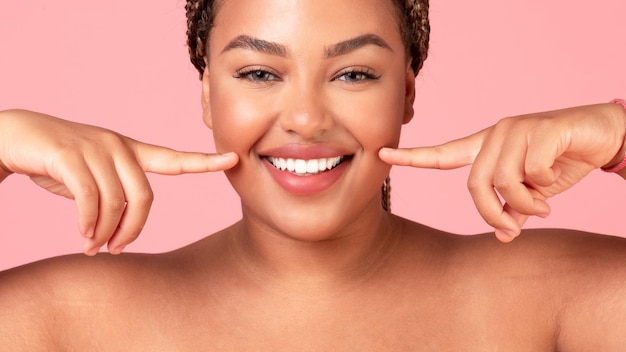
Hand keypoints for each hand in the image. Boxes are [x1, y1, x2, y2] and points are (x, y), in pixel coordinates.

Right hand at [0, 110, 238, 254]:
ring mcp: (95, 147)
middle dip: (132, 230)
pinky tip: (82, 235)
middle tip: (115, 249)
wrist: (13, 136)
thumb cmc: (58, 161)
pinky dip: (88, 222)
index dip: (204, 162)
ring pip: (116, 202)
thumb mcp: (94, 178)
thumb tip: (120, 232)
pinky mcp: (70, 154)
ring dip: (104, 233)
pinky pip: (89, 197)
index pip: (172, 158)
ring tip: (92, 246)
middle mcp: (118, 146)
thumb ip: (115, 197)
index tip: (234, 160)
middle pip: (144, 197)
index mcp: (130, 150)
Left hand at [380, 103, 625, 241]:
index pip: (443, 154)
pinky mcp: (542, 128)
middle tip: (516, 226)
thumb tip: (504, 233)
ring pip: (503, 181)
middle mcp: (495, 134)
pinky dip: (545, 186)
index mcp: (486, 147)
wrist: (604, 134)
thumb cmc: (561, 161)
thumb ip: (511, 207)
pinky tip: (557, 180)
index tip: (380, 154)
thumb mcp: (532, 192)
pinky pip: (531, 172)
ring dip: (526, 203)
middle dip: (493, 213)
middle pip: (474, 185)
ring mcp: (517, 129)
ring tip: (543, 205)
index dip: (412, 158)